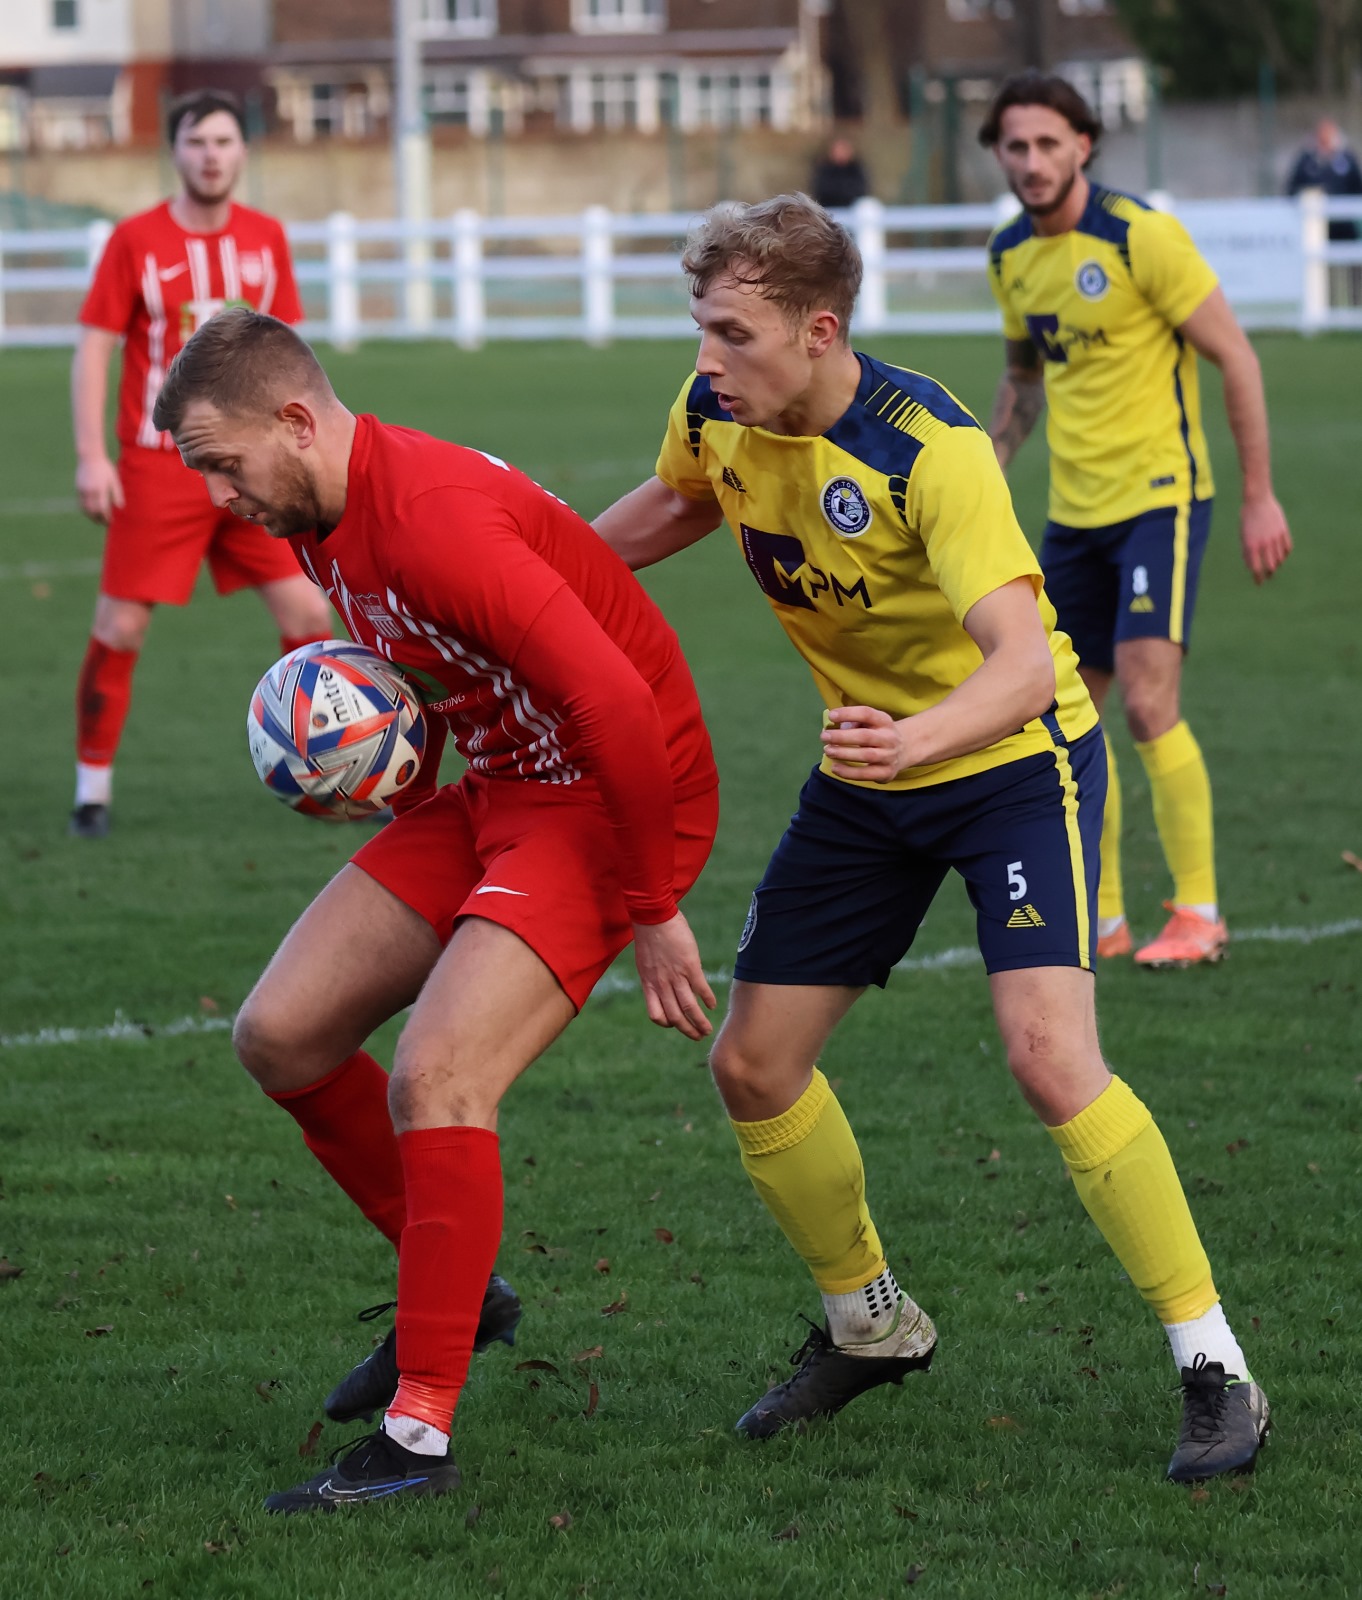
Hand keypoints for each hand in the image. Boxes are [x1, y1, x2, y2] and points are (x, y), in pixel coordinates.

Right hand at [76, 456, 123, 524]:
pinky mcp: (77, 488)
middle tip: (105, 524)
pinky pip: (80, 503)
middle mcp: (90, 491)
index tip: (111, 522)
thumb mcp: (114, 479)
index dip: (106, 517)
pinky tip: (90, 512)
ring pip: (85, 509)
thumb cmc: (105, 467)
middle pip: (93, 511)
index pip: (102, 509)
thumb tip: (120, 507)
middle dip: (98, 519)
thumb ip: (117, 493)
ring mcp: (82, 490)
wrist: (89, 457)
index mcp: (100, 489)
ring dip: (91, 516)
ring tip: (97, 520)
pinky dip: (85, 510)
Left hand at [631, 911, 715, 1041]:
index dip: (667, 1023)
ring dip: (700, 1022)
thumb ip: (654, 977)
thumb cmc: (649, 936)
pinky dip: (708, 1000)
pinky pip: (701, 989)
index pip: (656, 1015)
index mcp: (649, 984)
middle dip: (688, 1031)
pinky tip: (713, 1005)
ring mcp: (676, 976)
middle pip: (675, 1017)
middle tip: (698, 1036)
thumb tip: (662, 986)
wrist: (653, 916)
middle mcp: (661, 984)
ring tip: (708, 1029)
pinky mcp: (690, 966)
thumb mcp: (645, 962)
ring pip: (689, 1008)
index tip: (676, 1024)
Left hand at [820, 705, 911, 783]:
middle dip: (842, 737)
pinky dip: (848, 772)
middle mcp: (889, 738)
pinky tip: (835, 768)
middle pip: (865, 736)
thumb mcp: (871, 723)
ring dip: (843, 753)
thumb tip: (833, 728)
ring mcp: (889, 756)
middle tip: (824, 737)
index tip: (831, 715)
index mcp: (884, 721)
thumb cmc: (878, 733)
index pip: (867, 714)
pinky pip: (866, 774)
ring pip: (866, 755)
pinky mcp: (886, 773)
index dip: (848, 714)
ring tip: (827, 750)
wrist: (904, 750)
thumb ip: (854, 723)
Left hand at [1240, 493, 1291, 583]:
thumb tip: (1251, 566)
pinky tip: (1281, 556)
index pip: (1256, 568)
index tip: (1259, 583)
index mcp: (1251, 546)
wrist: (1258, 500)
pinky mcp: (1283, 531)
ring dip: (1277, 564)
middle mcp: (1264, 544)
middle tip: (1267, 577)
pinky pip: (1287, 548)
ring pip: (1280, 558)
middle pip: (1270, 566)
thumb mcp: (1243, 535)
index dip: (1258, 578)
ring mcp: (1275, 537)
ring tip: (1273, 566)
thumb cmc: (1247, 518)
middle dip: (1268, 574)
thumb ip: (1247, 551)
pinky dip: (1285, 554)